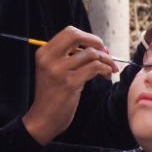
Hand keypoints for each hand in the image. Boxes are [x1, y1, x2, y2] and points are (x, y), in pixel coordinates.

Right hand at [22, 27, 117, 145]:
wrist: (42, 119)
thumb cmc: (52, 95)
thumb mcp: (53, 70)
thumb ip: (67, 56)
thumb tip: (95, 47)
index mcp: (44, 52)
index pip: (69, 32)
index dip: (87, 37)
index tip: (97, 46)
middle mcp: (49, 58)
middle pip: (77, 35)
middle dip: (96, 42)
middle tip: (105, 52)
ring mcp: (59, 70)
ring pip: (90, 53)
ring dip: (106, 59)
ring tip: (109, 68)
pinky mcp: (70, 83)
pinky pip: (94, 67)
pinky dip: (105, 69)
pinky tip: (106, 76)